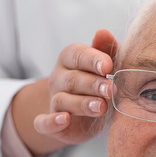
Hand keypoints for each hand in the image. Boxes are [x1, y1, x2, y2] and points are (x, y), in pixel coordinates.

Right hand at [32, 29, 118, 146]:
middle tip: (111, 89)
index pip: (78, 55)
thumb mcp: (105, 67)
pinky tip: (64, 120)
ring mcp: (53, 101)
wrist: (84, 116)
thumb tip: (103, 32)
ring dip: (82, 104)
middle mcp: (58, 78)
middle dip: (92, 84)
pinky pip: (44, 122)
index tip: (108, 66)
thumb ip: (106, 50)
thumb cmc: (98, 84)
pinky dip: (51, 121)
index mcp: (70, 60)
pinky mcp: (50, 124)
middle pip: (72, 79)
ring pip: (62, 100)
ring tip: (101, 107)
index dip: (92, 60)